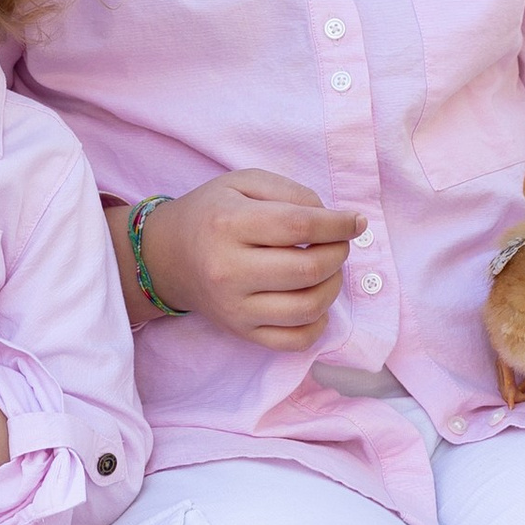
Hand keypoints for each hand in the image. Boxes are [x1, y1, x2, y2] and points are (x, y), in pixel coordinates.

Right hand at [137, 172, 365, 350]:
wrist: (167, 256)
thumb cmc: (212, 213)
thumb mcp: (244, 183)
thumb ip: (291, 193)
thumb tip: (333, 220)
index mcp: (229, 224)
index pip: (300, 226)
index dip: (339, 224)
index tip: (356, 222)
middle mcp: (229, 270)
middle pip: (307, 270)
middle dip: (338, 254)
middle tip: (338, 244)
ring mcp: (235, 307)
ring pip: (307, 308)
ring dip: (333, 287)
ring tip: (327, 270)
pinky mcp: (241, 332)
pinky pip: (294, 341)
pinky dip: (318, 324)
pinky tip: (315, 302)